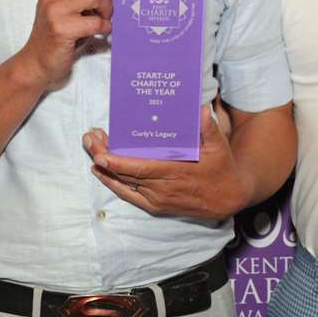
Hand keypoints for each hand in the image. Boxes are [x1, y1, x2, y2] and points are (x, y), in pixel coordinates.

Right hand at [13, 0, 133, 90]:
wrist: (38, 60)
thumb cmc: (61, 30)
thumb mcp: (73, 3)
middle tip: (110, 3)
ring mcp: (54, 8)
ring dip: (108, 8)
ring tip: (105, 18)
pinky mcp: (60, 28)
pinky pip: (94, 21)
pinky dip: (105, 26)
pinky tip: (102, 31)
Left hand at [86, 105, 252, 220]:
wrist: (228, 198)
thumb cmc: (222, 168)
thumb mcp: (218, 146)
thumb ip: (207, 128)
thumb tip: (201, 110)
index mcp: (175, 172)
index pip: (140, 169)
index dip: (117, 163)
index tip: (100, 153)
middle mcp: (162, 188)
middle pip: (125, 175)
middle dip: (103, 157)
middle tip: (89, 138)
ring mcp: (157, 199)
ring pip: (123, 184)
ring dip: (104, 168)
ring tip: (92, 147)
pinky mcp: (156, 206)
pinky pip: (129, 196)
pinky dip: (113, 185)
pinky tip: (100, 173)